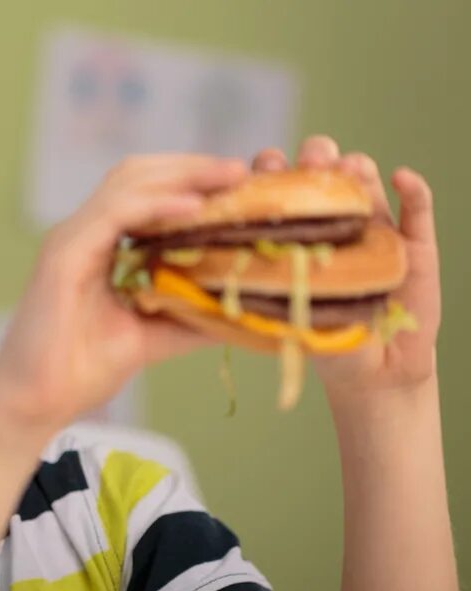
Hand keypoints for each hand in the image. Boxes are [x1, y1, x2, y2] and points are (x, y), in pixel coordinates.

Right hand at [0, 155, 247, 429]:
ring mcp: (70, 239)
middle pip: (138, 174)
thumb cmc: (80, 372)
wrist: (35, 403)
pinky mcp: (64, 255)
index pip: (144, 191)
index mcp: (97, 244)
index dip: (190, 179)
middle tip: (240, 170)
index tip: (239, 181)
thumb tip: (241, 308)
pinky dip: (156, 204)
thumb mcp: (150, 336)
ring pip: (127, 183)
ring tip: (228, 177)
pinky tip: (193, 207)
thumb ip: (187, 315)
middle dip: (191, 166)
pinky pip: (114, 213)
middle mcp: (81, 232)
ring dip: (182, 174)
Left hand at [252, 136, 440, 398]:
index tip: (263, 168)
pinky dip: (413, 190)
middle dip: (317, 159)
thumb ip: (273, 293)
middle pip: (324, 172)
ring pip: (366, 181)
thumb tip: (234, 270)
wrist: (376, 370)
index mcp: (298, 232)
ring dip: (357, 167)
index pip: (280, 189)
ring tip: (351, 168)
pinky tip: (401, 179)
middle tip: (312, 163)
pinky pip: (419, 210)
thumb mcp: (291, 318)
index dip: (270, 171)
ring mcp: (376, 228)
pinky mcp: (415, 245)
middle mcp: (335, 222)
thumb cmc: (324, 341)